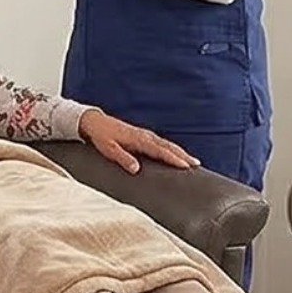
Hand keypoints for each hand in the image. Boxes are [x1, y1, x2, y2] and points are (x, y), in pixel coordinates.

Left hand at [77, 109, 200, 173]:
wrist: (95, 123)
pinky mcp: (143, 136)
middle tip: (197, 164)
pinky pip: (161, 142)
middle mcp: (145, 136)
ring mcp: (145, 135)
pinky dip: (172, 148)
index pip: (160, 151)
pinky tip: (176, 154)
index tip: (186, 166)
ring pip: (167, 144)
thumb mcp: (109, 149)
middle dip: (183, 155)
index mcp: (138, 140)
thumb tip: (136, 169)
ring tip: (192, 161)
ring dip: (180, 152)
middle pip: (168, 146)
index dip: (173, 159)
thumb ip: (123, 158)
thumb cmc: (101, 137)